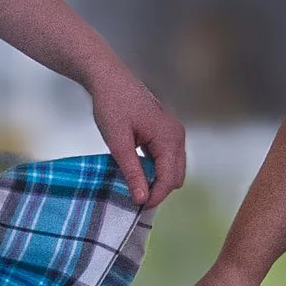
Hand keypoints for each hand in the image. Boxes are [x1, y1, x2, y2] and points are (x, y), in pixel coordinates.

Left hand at [89, 59, 186, 210]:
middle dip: (158, 190)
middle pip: (176, 176)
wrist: (108, 78)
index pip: (169, 178)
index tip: (138, 207)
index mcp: (169, 137)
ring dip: (157, 180)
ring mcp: (173, 132)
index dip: (155, 196)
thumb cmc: (112, 104)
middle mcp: (176, 135)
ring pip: (173, 168)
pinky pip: (167, 158)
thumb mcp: (118, 141)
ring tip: (134, 184)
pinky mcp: (165, 131)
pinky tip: (137, 170)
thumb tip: (141, 198)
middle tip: (134, 197)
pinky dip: (156, 169)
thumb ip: (131, 171)